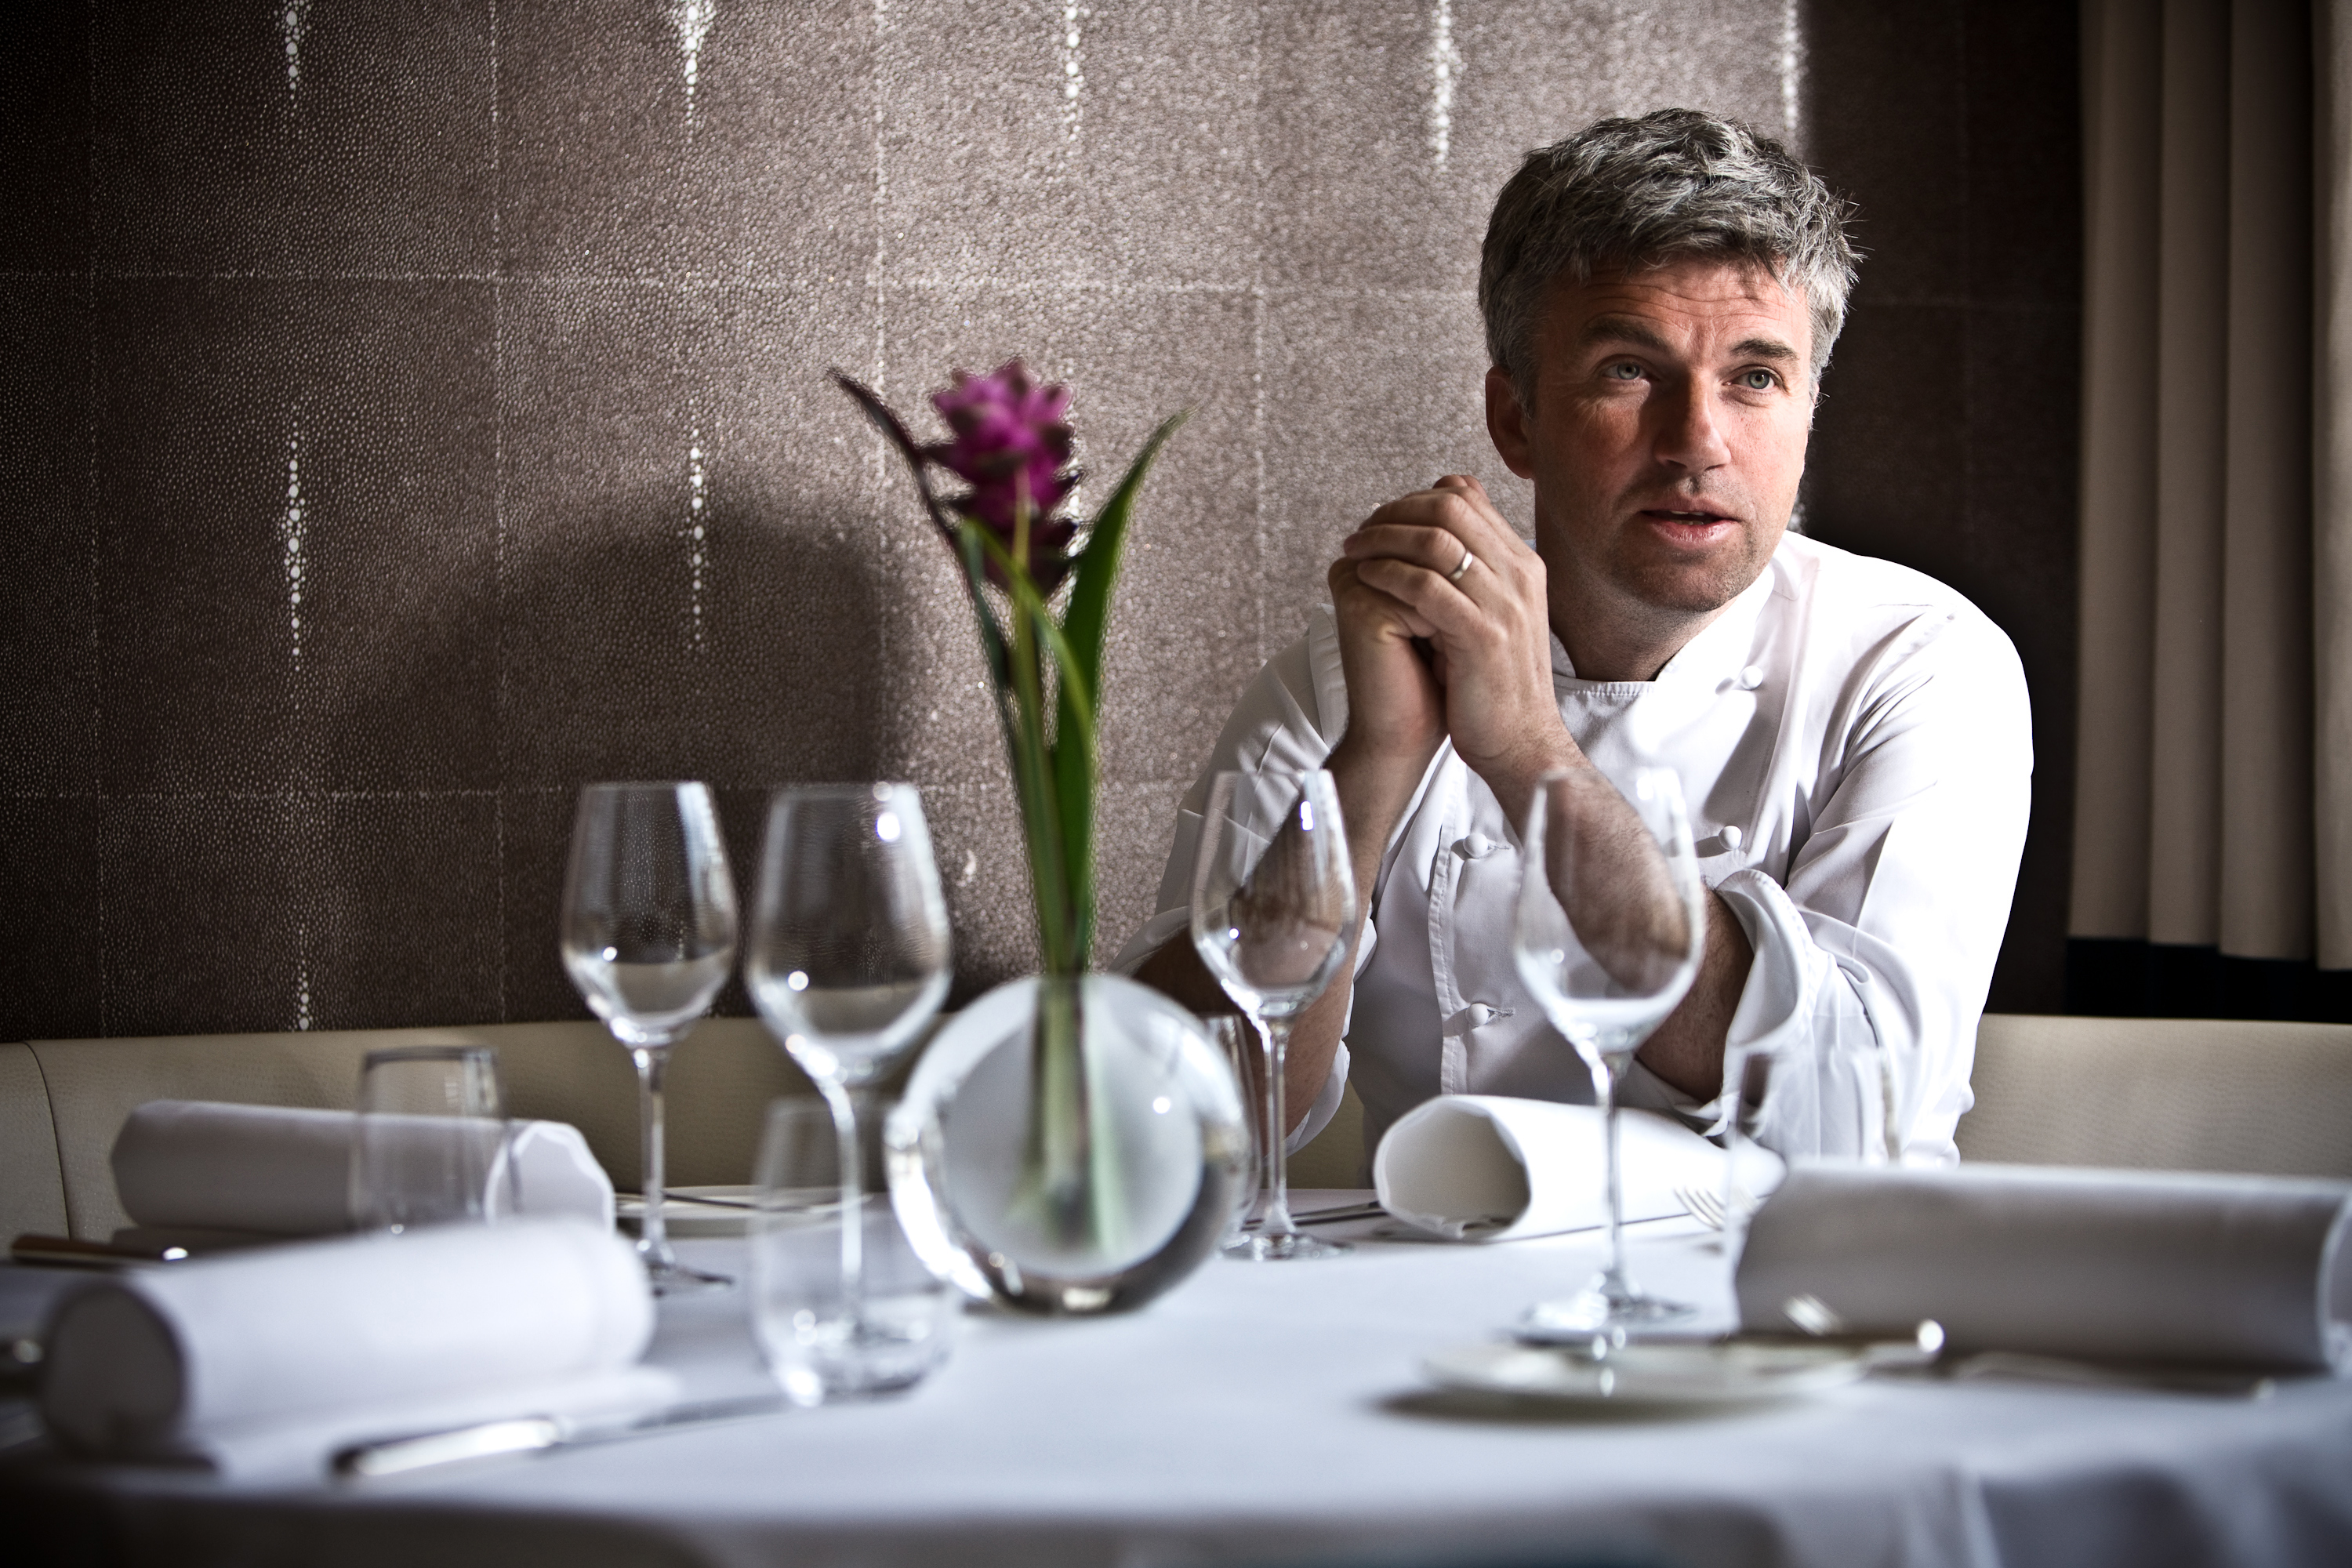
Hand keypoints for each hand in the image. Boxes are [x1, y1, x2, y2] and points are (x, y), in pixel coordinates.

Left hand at [1338, 476, 1576, 823]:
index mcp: (1522, 566)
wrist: (1522, 743)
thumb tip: (1431, 537)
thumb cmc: (1494, 685)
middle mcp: (1520, 576)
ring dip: (1383, 539)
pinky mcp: (1482, 636)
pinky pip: (1425, 586)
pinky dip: (1387, 574)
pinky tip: (1364, 580)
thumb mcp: (1494, 618)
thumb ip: (1473, 577)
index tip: (1381, 522)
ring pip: (1436, 541)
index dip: (1414, 500)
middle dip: (1394, 513)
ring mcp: (1505, 604)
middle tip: (1359, 533)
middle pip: (1449, 508)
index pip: (1466, 499)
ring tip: (1352, 552)